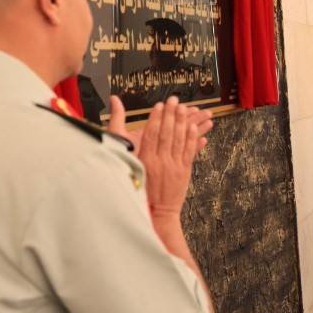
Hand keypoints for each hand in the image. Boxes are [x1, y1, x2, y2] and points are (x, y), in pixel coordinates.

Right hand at [112, 96, 213, 217]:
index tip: (159, 106)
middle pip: (166, 133)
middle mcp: (160, 162)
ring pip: (180, 139)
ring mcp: (174, 166)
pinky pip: (189, 151)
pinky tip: (194, 127)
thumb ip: (124, 150)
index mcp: (145, 160)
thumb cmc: (140, 192)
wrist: (157, 213)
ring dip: (184, 121)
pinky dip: (192, 138)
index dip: (156, 118)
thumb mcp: (129, 170)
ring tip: (186, 107)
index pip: (151, 134)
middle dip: (171, 114)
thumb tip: (118, 144)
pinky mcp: (184, 171)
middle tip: (174, 99)